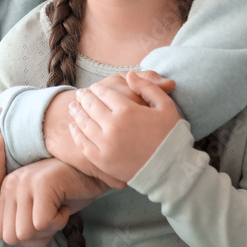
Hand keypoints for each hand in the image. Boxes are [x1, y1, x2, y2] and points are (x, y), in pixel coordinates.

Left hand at [0, 158, 108, 246]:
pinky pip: (43, 223)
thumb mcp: (37, 206)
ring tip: (59, 210)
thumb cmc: (69, 191)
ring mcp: (25, 183)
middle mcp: (11, 185)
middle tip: (53, 218)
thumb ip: (22, 221)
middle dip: (37, 237)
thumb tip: (15, 241)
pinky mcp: (42, 184)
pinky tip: (66, 206)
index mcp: (6, 191)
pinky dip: (59, 222)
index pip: (0, 233)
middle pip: (11, 237)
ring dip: (49, 229)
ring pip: (25, 232)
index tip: (43, 222)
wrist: (92, 168)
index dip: (25, 238)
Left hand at [68, 71, 180, 187]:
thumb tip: (130, 75)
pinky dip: (76, 133)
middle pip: (91, 106)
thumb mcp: (165, 105)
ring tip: (73, 107)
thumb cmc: (171, 136)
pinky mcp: (102, 161)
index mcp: (127, 110)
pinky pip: (83, 143)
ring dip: (77, 112)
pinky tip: (74, 127)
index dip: (97, 89)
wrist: (172, 171)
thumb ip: (147, 87)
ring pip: (84, 123)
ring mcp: (105, 144)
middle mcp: (113, 126)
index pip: (104, 94)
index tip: (94, 87)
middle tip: (80, 94)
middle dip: (84, 98)